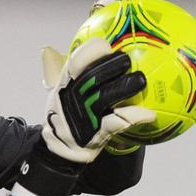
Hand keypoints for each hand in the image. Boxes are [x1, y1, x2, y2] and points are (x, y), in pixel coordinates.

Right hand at [40, 38, 155, 163]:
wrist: (58, 149)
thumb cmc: (61, 115)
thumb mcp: (54, 92)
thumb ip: (54, 70)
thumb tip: (47, 50)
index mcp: (64, 84)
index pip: (74, 62)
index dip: (90, 51)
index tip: (105, 46)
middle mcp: (72, 99)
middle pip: (91, 77)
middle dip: (111, 66)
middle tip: (128, 61)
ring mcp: (84, 116)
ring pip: (104, 98)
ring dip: (124, 88)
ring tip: (140, 81)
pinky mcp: (95, 134)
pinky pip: (116, 123)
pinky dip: (133, 118)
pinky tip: (148, 115)